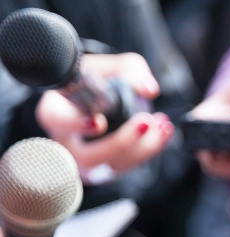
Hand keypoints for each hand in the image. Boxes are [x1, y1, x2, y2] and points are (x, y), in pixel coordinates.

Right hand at [35, 53, 173, 176]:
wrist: (103, 97)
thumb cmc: (99, 80)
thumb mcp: (111, 66)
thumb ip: (131, 70)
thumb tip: (149, 90)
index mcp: (55, 112)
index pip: (57, 121)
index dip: (76, 124)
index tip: (99, 122)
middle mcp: (68, 141)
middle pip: (88, 155)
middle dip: (121, 142)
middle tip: (145, 121)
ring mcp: (87, 159)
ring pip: (112, 166)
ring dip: (144, 148)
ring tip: (162, 125)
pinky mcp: (107, 168)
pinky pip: (130, 166)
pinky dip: (152, 149)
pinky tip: (165, 131)